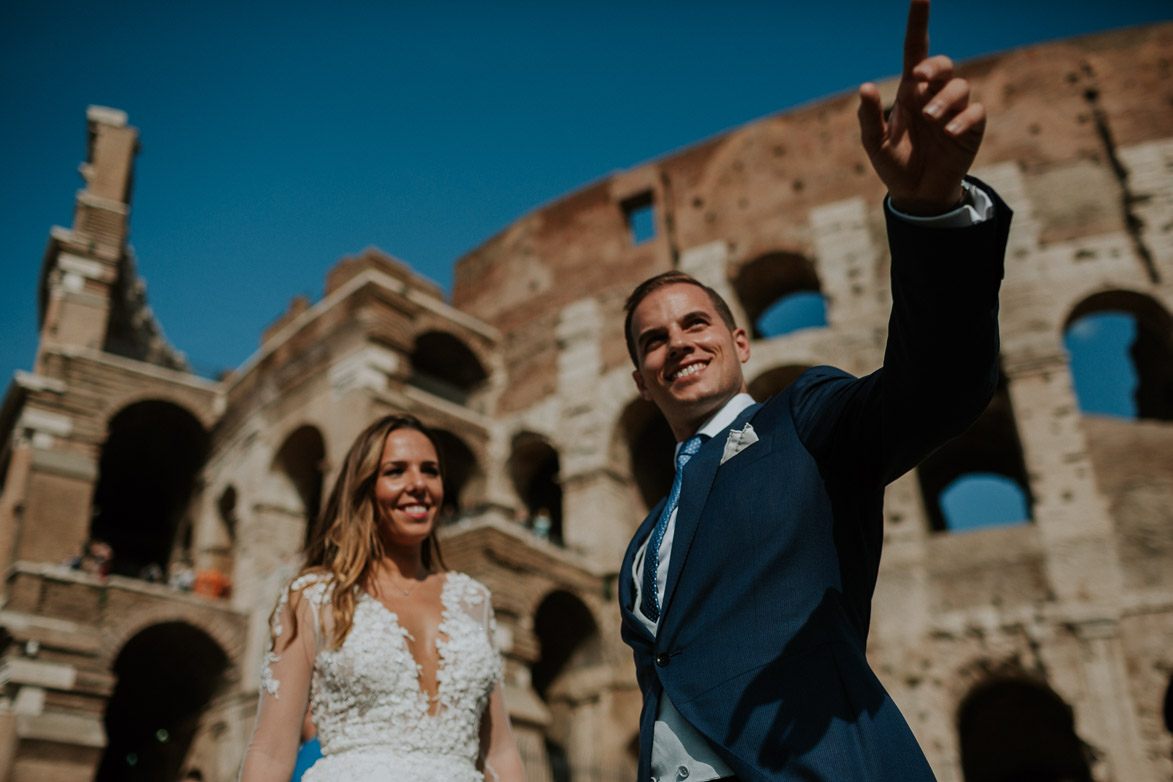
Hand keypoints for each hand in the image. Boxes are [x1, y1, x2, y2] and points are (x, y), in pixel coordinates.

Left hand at [858, 0, 985, 214]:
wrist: (916, 193)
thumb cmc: (894, 164)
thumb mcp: (875, 144)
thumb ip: (869, 118)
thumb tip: (865, 87)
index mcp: (909, 92)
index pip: (916, 50)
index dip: (919, 23)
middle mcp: (933, 96)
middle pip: (943, 64)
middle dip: (934, 66)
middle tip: (919, 79)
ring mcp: (954, 110)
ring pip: (960, 86)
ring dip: (945, 99)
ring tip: (931, 119)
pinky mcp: (971, 128)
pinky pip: (975, 111)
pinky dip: (963, 119)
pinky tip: (949, 133)